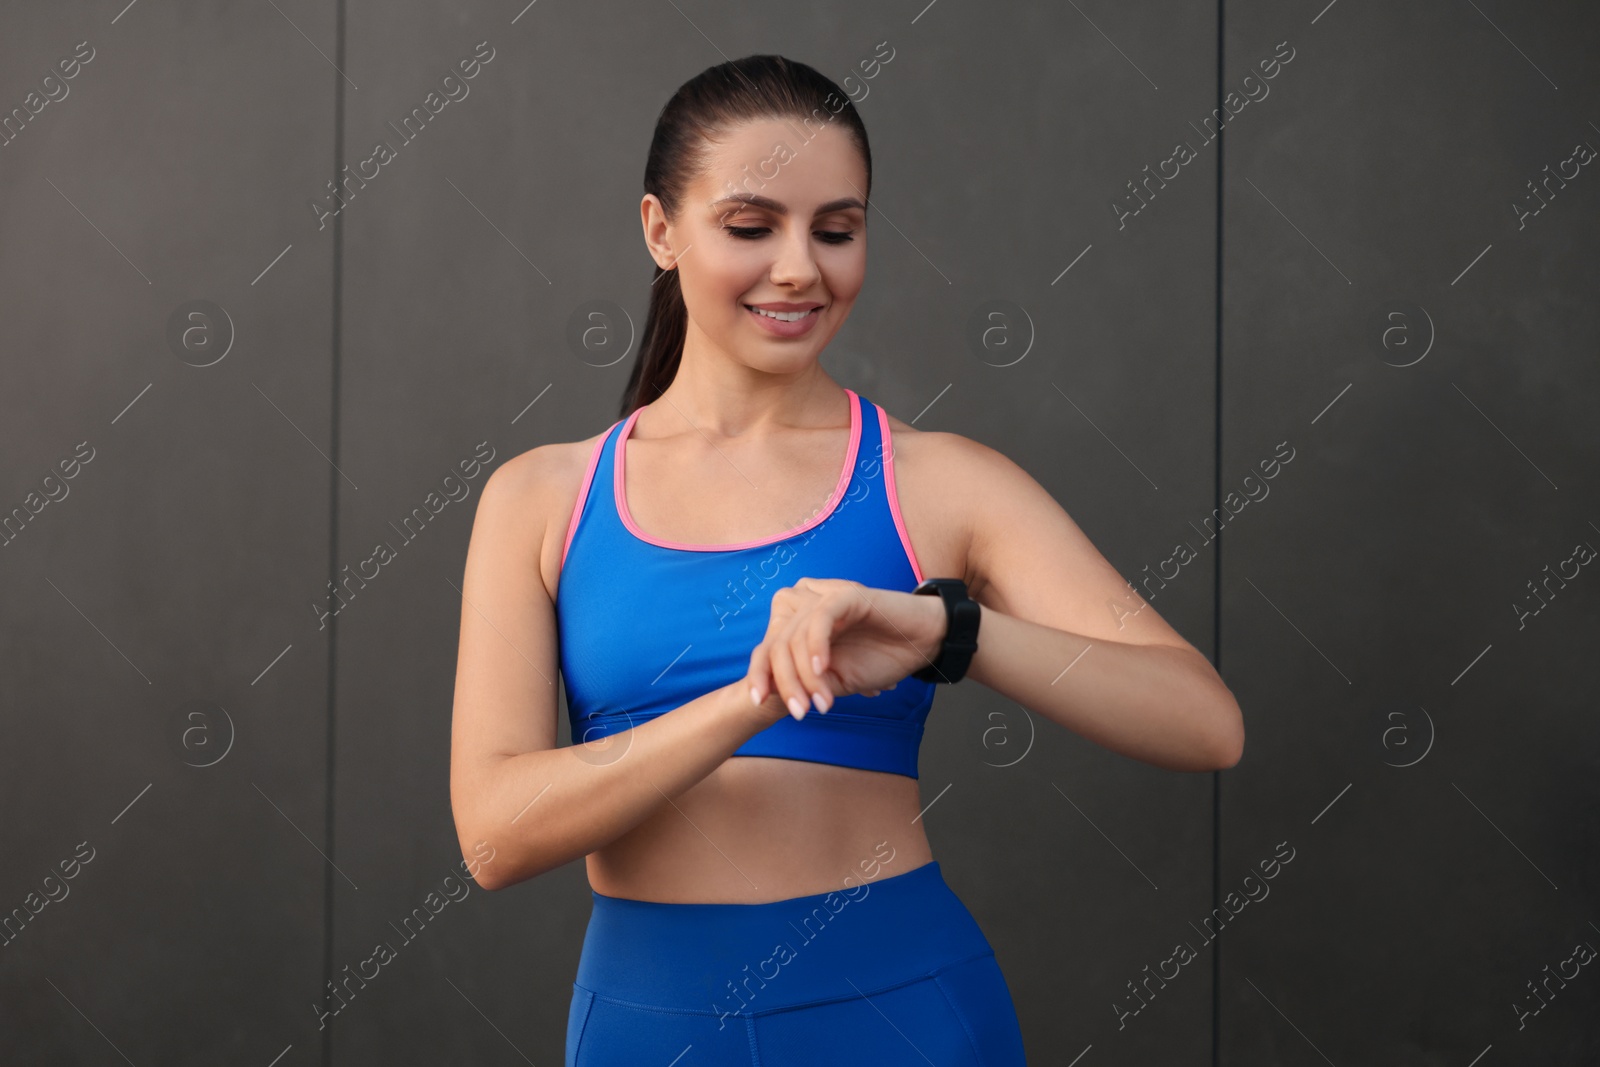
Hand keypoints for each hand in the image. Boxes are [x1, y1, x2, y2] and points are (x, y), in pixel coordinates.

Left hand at [743, 577, 946, 720]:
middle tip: (800, 713)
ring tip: (821, 702)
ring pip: (796, 637)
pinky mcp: (845, 595)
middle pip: (777, 645)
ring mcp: (823, 598)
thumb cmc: (880, 658)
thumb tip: (776, 696)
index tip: (758, 702)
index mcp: (798, 626)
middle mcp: (805, 608)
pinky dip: (818, 646)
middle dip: (785, 683)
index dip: (758, 674)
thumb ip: (808, 683)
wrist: (922, 643)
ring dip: (806, 675)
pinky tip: (824, 670)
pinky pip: (820, 620)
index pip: (767, 648)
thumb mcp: (837, 680)